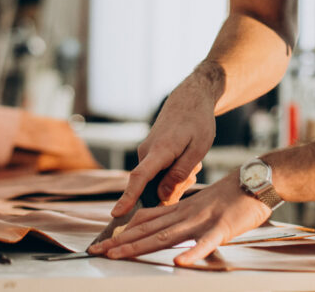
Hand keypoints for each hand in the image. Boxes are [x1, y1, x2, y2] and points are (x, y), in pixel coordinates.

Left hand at [89, 170, 271, 264]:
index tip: (102, 244)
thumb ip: (174, 215)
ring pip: (167, 235)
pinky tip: (178, 262)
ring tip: (119, 255)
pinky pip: (205, 243)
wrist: (255, 180)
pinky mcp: (222, 228)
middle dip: (122, 242)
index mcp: (179, 210)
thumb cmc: (229, 196)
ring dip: (141, 246)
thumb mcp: (196, 204)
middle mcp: (185, 215)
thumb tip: (150, 223)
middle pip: (148, 230)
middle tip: (99, 252)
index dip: (122, 233)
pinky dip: (192, 253)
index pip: (145, 222)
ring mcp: (201, 221)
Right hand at [111, 79, 216, 216]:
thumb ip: (179, 174)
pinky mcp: (149, 154)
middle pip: (152, 187)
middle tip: (193, 172)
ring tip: (192, 163)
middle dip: (173, 189)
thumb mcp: (198, 149)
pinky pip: (159, 173)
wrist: (189, 99)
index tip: (116, 214)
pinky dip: (174, 173)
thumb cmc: (197, 122)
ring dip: (176, 179)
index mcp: (159, 151)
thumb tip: (162, 198)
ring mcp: (146, 153)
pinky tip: (186, 160)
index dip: (128, 197)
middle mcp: (146, 152)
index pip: (139, 178)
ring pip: (158, 181)